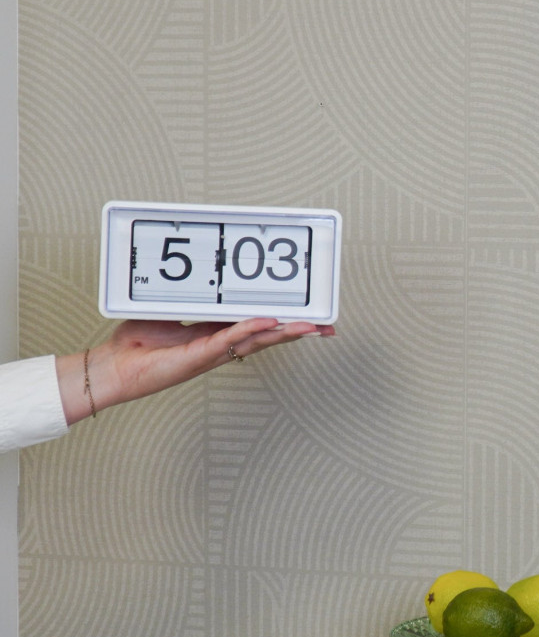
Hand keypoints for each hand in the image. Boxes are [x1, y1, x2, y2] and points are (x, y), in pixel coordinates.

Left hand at [57, 317, 334, 424]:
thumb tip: (198, 270)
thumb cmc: (135, 342)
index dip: (283, 319)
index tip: (307, 315)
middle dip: (299, 330)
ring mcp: (212, 352)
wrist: (114, 366)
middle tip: (327, 325)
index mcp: (215, 332)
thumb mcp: (166, 308)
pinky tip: (270, 323)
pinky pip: (231, 340)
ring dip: (286, 332)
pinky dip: (251, 329)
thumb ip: (185, 294)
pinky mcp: (199, 356)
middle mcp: (219, 344)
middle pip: (268, 334)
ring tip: (312, 326)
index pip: (256, 323)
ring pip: (258, 340)